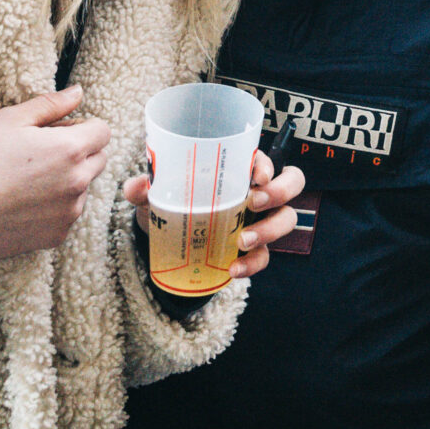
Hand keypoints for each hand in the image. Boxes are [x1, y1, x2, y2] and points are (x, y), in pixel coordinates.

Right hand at [0, 86, 111, 259]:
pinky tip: (21, 204)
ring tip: (24, 181)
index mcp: (70, 149)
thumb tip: (78, 93)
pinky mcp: (55, 236)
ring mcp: (68, 213)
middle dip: (78, 153)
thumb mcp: (9, 120)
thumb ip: (50, 105)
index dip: (81, 127)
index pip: (103, 131)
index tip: (55, 131)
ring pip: (82, 188)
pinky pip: (66, 215)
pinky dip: (52, 208)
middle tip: (39, 154)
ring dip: (66, 181)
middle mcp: (77, 183)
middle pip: (98, 160)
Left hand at [124, 149, 306, 281]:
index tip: (255, 176)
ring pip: (287, 219)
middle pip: (292, 182)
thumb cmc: (172, 203)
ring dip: (270, 229)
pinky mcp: (255, 248)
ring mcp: (261, 219)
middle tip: (255, 203)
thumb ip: (143, 189)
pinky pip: (265, 256)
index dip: (267, 164)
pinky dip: (253, 264)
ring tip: (242, 241)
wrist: (170, 239)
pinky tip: (234, 269)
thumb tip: (137, 186)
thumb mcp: (155, 195)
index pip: (265, 158)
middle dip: (281, 191)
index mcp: (239, 168)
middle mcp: (257, 190)